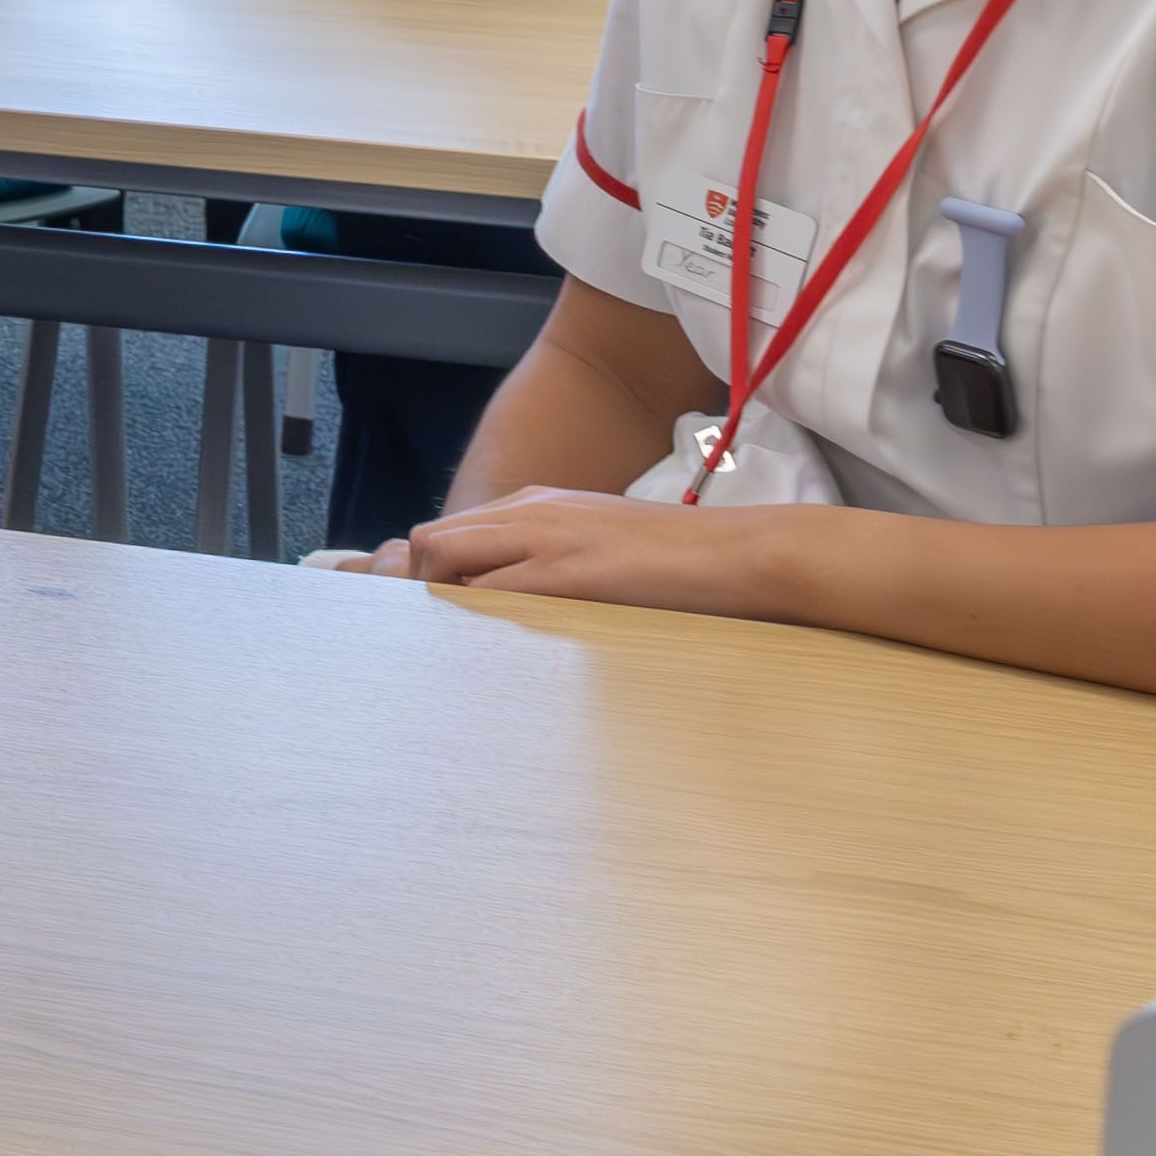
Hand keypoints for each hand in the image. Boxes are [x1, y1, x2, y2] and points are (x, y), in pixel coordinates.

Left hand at [395, 483, 807, 622]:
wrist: (739, 554)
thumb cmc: (675, 564)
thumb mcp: (595, 546)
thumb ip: (546, 561)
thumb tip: (503, 597)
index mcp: (534, 504)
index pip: (443, 534)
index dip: (425, 578)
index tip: (433, 618)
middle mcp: (529, 512)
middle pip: (428, 543)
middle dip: (416, 591)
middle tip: (438, 639)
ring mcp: (546, 539)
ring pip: (443, 560)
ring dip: (440, 605)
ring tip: (463, 649)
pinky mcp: (568, 573)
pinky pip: (491, 591)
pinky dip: (479, 621)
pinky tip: (498, 651)